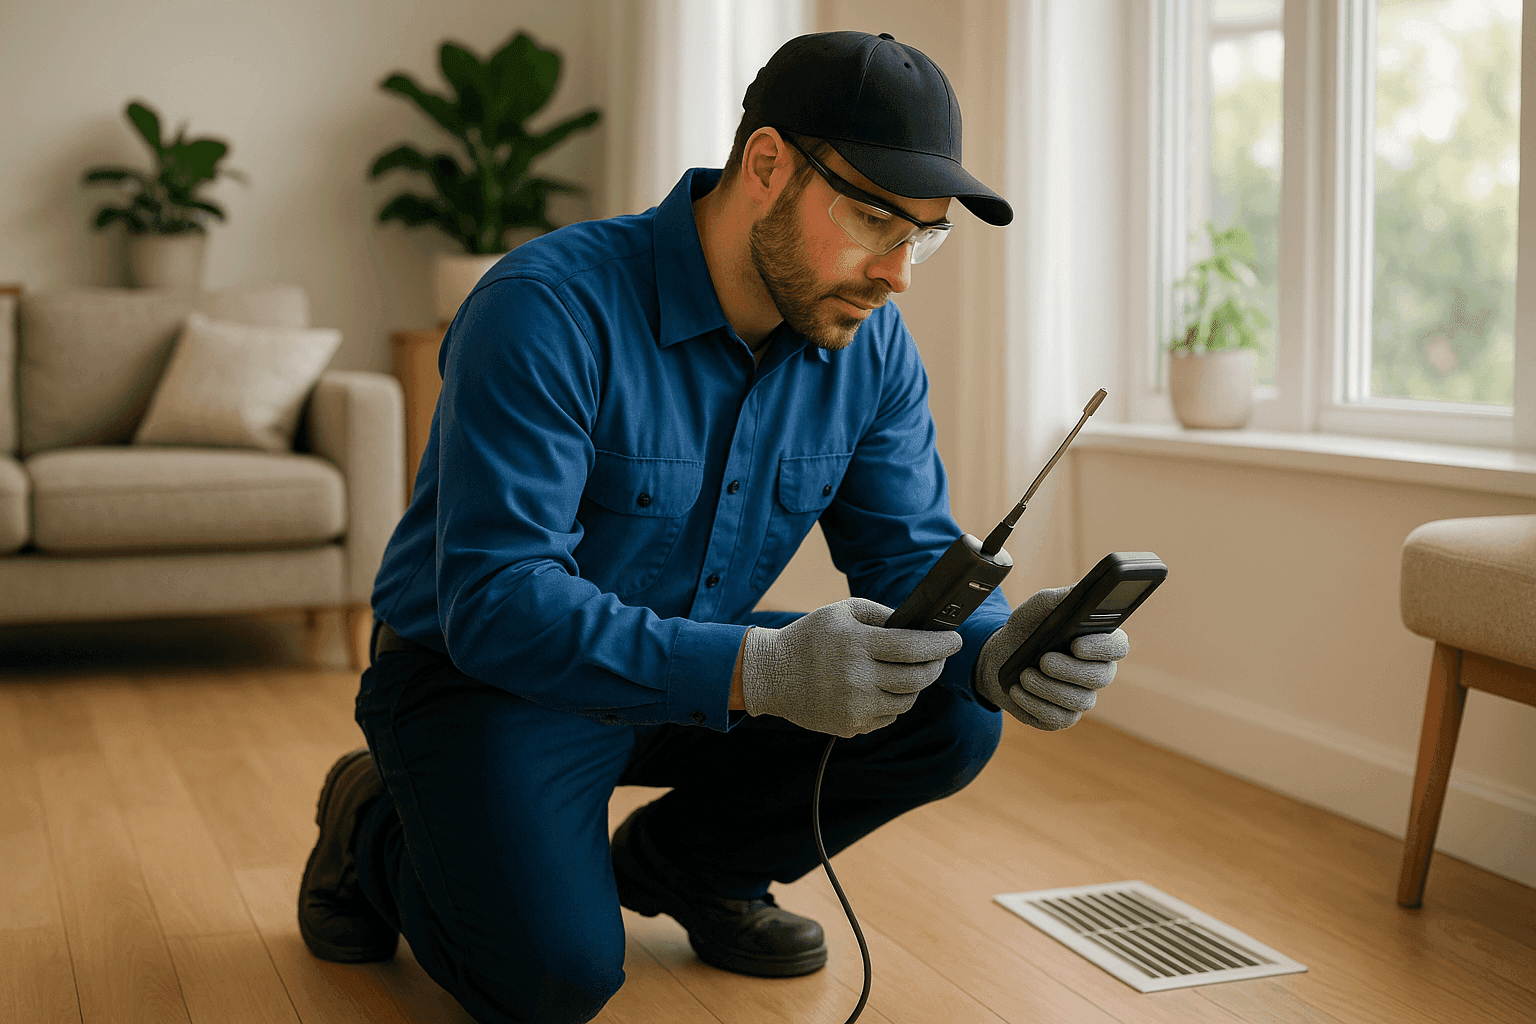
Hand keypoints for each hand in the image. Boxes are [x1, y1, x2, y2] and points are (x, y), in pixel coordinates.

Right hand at [741, 597, 962, 737]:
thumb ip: (881, 615)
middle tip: (940, 657)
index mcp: (857, 644)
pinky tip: (883, 688)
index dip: (941, 645)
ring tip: (910, 671)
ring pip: (906, 701)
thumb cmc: (809, 637)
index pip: (913, 647)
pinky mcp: (850, 726)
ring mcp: (854, 707)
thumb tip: (918, 625)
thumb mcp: (842, 611)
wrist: (771, 674)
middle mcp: (857, 678)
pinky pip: (888, 716)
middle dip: (936, 666)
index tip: (955, 640)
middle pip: (917, 678)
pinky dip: (893, 702)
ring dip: (916, 685)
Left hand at [973, 587, 1127, 729]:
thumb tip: (1076, 591)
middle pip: (1101, 677)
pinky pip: (1058, 718)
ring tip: (1024, 675)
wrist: (998, 656)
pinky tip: (1017, 691)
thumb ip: (1058, 598)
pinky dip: (1034, 704)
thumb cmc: (1026, 630)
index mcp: (1098, 641)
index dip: (1102, 648)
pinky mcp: (1062, 717)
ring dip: (1047, 687)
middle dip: (1070, 670)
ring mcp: (1081, 697)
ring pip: (1079, 701)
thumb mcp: (1037, 609)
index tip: (1076, 644)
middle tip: (1044, 660)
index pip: (1118, 646)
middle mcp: (1097, 671)